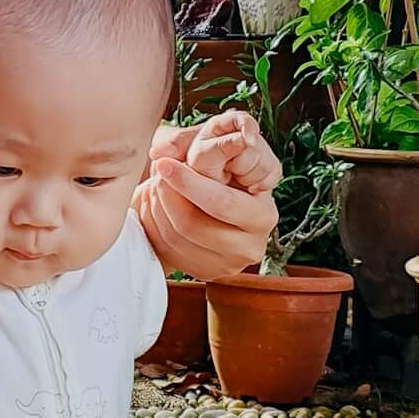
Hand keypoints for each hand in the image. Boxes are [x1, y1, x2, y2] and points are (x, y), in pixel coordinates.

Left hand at [136, 110, 281, 280]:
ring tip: (155, 185)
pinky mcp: (206, 272)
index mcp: (263, 215)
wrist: (223, 206)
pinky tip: (156, 206)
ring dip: (157, 208)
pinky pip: (170, 251)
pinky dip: (155, 226)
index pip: (221, 202)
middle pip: (193, 225)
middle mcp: (250, 246)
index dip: (188, 182)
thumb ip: (194, 145)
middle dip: (167, 195)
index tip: (164, 163)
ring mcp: (228, 264)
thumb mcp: (219, 155)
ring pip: (176, 238)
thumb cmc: (223, 174)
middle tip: (156, 173)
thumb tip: (160, 151)